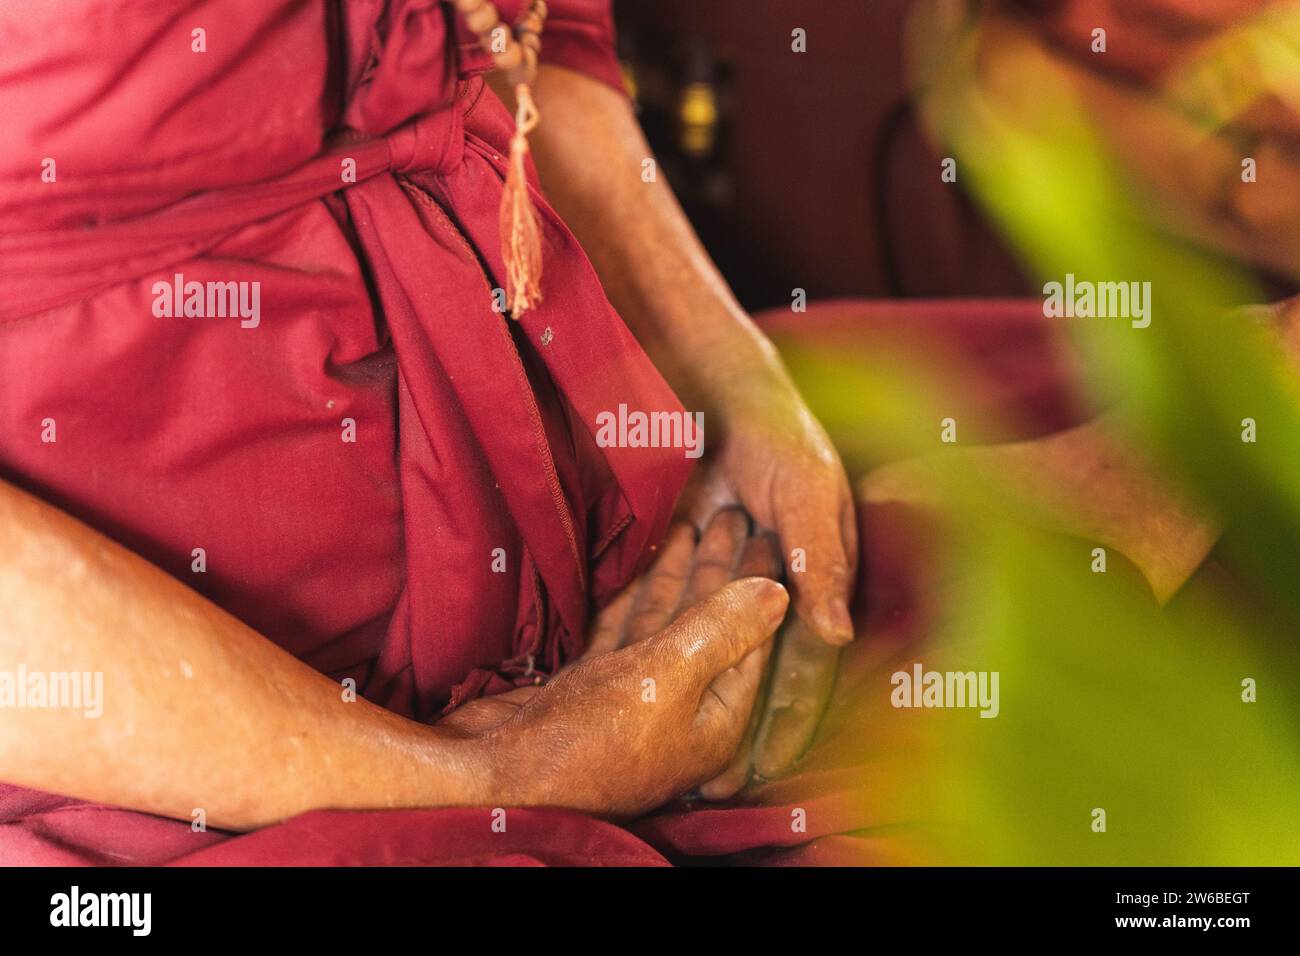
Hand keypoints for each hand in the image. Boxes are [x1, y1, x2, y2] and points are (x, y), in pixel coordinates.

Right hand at [440, 509, 783, 799]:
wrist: (493, 776)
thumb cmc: (589, 738)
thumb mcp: (667, 678)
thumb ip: (721, 631)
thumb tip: (778, 593)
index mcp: (713, 719)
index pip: (748, 640)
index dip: (755, 586)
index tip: (765, 535)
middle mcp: (680, 710)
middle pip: (708, 626)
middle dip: (718, 570)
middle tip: (729, 515)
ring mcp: (632, 699)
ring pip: (664, 623)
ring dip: (675, 575)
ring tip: (689, 523)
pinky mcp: (590, 688)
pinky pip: (623, 631)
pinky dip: (631, 595)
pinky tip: (638, 563)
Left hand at [680, 360, 856, 781]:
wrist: (728, 396)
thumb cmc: (785, 443)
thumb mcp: (810, 496)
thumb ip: (822, 561)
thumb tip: (837, 634)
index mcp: (815, 587)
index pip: (805, 670)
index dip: (790, 723)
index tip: (766, 771)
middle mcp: (773, 596)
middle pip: (757, 677)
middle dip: (740, 732)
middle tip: (713, 786)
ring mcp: (729, 585)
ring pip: (715, 657)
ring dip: (698, 702)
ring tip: (673, 760)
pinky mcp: (689, 567)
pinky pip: (673, 617)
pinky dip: (660, 650)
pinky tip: (636, 688)